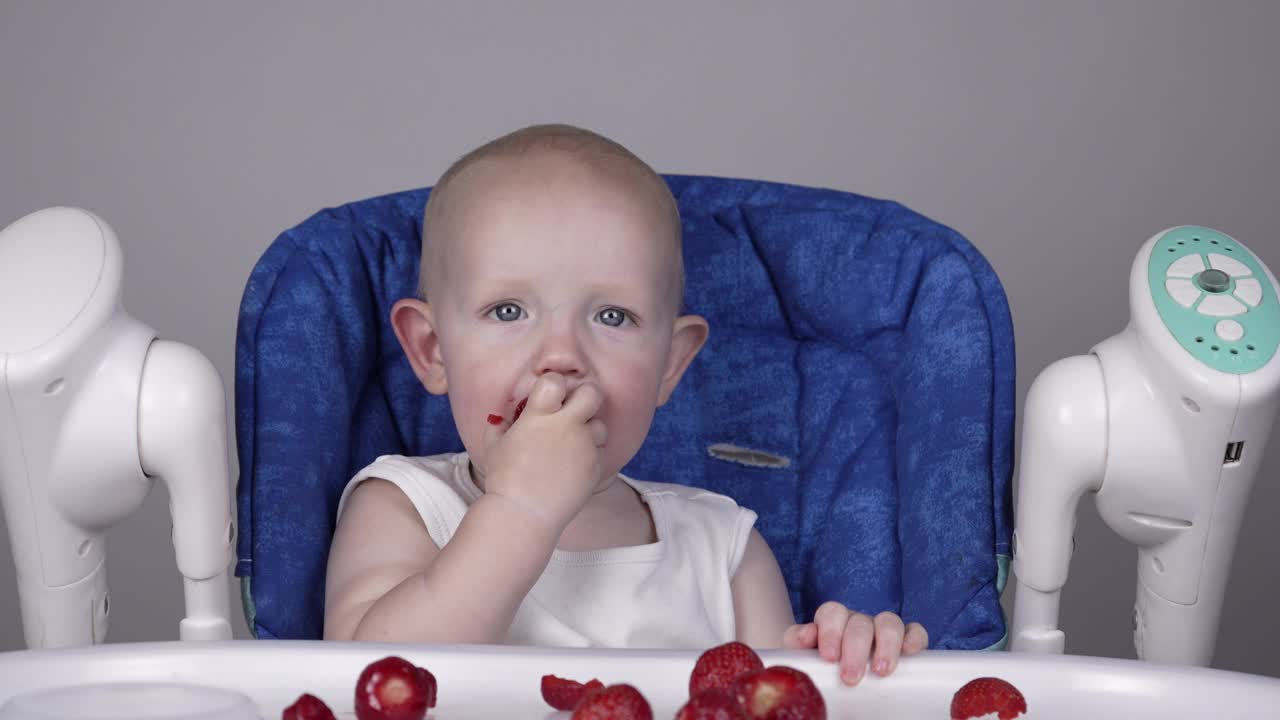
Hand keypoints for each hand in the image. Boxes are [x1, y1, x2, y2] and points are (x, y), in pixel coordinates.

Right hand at [479, 372, 608, 532]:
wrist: (525, 514)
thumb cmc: (504, 479)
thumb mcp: (493, 446)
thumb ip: (498, 425)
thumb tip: (501, 417)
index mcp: (540, 415)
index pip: (555, 381)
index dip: (552, 385)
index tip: (547, 397)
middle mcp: (567, 425)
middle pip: (591, 392)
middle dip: (584, 396)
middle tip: (573, 408)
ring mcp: (584, 446)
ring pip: (600, 424)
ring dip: (588, 429)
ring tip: (571, 443)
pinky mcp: (595, 466)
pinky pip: (599, 451)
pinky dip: (589, 454)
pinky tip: (572, 465)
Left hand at [781, 602, 927, 685]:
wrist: (834, 682)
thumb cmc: (820, 669)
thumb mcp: (802, 656)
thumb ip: (797, 642)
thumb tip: (808, 634)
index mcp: (832, 621)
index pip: (831, 613)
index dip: (830, 632)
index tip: (829, 657)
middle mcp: (858, 621)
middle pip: (860, 622)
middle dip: (855, 649)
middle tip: (850, 677)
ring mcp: (883, 629)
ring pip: (889, 622)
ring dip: (885, 644)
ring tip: (881, 671)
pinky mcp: (906, 640)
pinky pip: (915, 631)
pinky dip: (914, 639)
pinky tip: (910, 652)